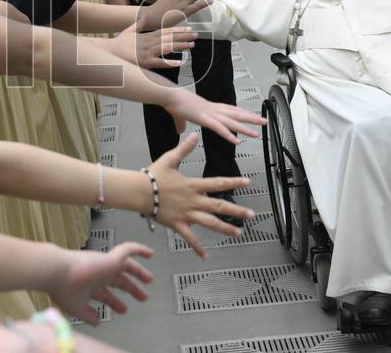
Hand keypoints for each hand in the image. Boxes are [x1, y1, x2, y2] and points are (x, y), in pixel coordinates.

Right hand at [47, 243, 152, 323]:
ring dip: (138, 273)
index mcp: (89, 285)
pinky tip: (150, 253)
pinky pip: (128, 249)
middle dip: (130, 289)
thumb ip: (88, 315)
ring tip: (149, 279)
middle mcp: (98, 273)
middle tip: (142, 296)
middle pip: (118, 281)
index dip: (115, 302)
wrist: (58, 271)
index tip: (123, 309)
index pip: (106, 293)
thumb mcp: (77, 308)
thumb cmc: (62, 287)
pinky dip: (138, 249)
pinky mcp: (111, 258)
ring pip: (126, 266)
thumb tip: (97, 321)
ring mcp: (104, 264)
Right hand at [113, 23, 196, 68]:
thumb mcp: (128, 31)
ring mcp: (148, 52)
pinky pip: (159, 62)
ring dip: (180, 46)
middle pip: (169, 38)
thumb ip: (138, 24)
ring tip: (191, 45)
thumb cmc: (118, 43)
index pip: (165, 31)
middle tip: (195, 35)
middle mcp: (149, 42)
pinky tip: (179, 62)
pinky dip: (169, 62)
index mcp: (147, 36)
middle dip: (183, 36)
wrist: (109, 52)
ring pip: (167, 47)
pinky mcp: (145, 62)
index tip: (188, 28)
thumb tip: (144, 17)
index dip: (178, 29)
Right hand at [150, 134, 254, 256]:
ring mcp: (186, 214)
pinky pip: (189, 237)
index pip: (218, 183)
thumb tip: (194, 136)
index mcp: (193, 185)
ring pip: (209, 223)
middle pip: (219, 206)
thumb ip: (184, 149)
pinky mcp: (177, 224)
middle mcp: (193, 201)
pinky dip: (197, 247)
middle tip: (251, 214)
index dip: (234, 182)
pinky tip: (205, 255)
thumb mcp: (169, 159)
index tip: (247, 182)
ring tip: (238, 233)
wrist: (138, 192)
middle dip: (236, 210)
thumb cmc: (152, 176)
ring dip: (225, 228)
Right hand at [163, 88, 264, 143]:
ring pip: (232, 122)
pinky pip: (220, 129)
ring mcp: (211, 114)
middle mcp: (214, 109)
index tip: (252, 115)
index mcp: (210, 107)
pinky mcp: (205, 119)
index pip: (230, 109)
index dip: (242, 113)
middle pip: (237, 114)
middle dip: (251, 118)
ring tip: (257, 134)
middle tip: (264, 121)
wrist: (170, 96)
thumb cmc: (175, 102)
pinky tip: (236, 141)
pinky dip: (229, 135)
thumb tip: (180, 130)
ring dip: (245, 128)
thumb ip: (181, 123)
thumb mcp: (180, 116)